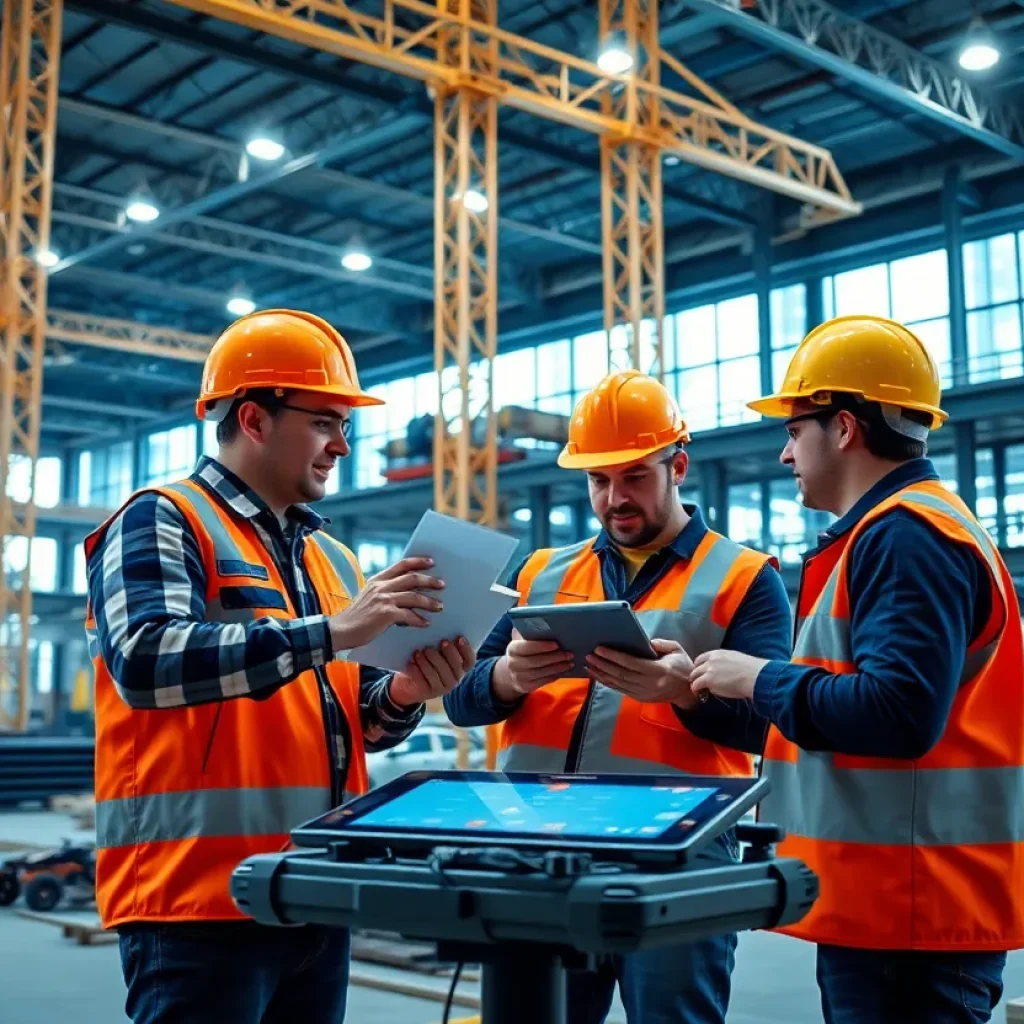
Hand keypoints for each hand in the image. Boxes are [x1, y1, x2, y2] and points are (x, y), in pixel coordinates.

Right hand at [328, 556, 443, 650]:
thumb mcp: (369, 597)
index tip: (431, 562)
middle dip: (429, 581)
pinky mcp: (386, 614)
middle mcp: (381, 586)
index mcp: (377, 580)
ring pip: (414, 597)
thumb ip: (384, 592)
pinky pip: (409, 615)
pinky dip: (419, 620)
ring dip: (429, 602)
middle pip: (412, 578)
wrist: (341, 630)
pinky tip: (426, 623)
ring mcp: (383, 599)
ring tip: (439, 606)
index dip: (418, 562)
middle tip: (442, 585)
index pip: (401, 565)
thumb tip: (407, 594)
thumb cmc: (356, 617)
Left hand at [389, 637, 476, 704]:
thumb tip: (442, 628)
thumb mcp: (435, 652)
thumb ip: (442, 644)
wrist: (409, 684)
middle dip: (450, 653)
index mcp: (460, 667)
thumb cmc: (425, 661)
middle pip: (456, 666)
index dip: (466, 650)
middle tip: (442, 642)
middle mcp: (455, 678)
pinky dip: (418, 669)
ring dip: (431, 660)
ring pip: (440, 673)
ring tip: (421, 651)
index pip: (470, 660)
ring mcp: (443, 687)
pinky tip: (412, 662)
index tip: (459, 638)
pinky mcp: (430, 692)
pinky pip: (426, 680)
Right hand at [490, 628, 574, 702]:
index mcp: (512, 649)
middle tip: (569, 653)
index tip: (556, 644)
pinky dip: (555, 675)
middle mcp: (514, 664)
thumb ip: (530, 632)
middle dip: (554, 657)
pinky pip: (544, 681)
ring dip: (558, 667)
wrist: (512, 671)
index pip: (526, 647)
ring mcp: (519, 677)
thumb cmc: (522, 650)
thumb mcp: (521, 640)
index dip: (541, 646)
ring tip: (570, 662)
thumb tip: (546, 618)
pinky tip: (564, 670)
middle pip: (536, 661)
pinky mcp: (526, 687)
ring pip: (542, 672)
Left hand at [586, 639, 697, 707]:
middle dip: (603, 664)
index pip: (631, 663)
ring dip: (601, 674)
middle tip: (589, 655)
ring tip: (589, 665)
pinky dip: (607, 683)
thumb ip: (661, 644)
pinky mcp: (640, 698)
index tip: (600, 649)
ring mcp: (644, 693)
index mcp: (659, 670)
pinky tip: (598, 675)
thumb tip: (644, 641)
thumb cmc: (682, 667)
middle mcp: (649, 683)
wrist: (688, 691)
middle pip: (621, 674)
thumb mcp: (677, 650)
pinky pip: (620, 690)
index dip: (614, 656)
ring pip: (618, 684)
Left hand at [690, 650, 766, 701]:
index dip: (699, 667)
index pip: (701, 658)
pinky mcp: (708, 680)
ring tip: (698, 690)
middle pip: (696, 668)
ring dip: (695, 683)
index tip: (701, 673)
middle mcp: (711, 659)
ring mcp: (708, 669)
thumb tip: (723, 672)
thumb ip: (725, 663)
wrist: (755, 676)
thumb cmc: (751, 671)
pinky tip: (699, 694)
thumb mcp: (735, 660)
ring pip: (694, 676)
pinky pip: (696, 685)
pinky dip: (696, 690)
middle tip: (698, 683)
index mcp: (718, 653)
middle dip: (696, 676)